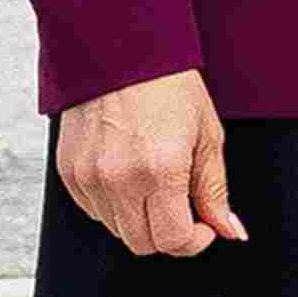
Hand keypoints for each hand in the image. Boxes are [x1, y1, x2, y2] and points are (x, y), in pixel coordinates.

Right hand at [54, 68, 245, 257]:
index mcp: (159, 170)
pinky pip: (93, 211)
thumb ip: (215, 190)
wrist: (120, 53)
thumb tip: (229, 230)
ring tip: (157, 184)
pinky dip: (114, 206)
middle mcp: (118, 180)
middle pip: (143, 243)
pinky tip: (130, 177)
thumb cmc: (168, 87)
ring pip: (117, 230)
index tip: (204, 227)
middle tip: (185, 209)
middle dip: (169, 234)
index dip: (195, 241)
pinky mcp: (68, 173)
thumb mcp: (207, 137)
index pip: (173, 239)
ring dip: (141, 220)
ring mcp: (88, 178)